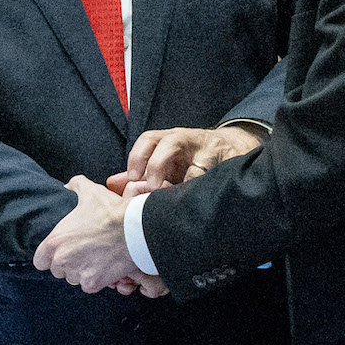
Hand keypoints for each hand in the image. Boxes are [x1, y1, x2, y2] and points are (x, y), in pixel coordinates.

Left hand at [34, 176, 151, 294]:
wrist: (134, 231)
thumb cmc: (110, 211)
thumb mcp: (90, 191)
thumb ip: (74, 185)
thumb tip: (67, 186)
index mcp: (55, 241)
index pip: (39, 261)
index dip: (48, 257)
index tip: (59, 252)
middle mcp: (63, 261)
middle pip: (57, 271)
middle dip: (67, 264)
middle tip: (81, 252)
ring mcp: (78, 274)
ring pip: (73, 279)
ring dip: (80, 271)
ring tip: (93, 258)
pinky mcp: (93, 283)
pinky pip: (88, 285)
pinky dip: (94, 279)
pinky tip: (102, 266)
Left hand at [112, 124, 261, 193]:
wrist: (233, 148)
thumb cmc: (192, 158)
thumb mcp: (167, 161)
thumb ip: (141, 172)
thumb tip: (112, 184)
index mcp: (171, 140)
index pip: (150, 139)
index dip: (138, 156)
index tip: (133, 177)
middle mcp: (189, 142)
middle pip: (170, 143)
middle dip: (158, 164)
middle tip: (152, 187)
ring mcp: (210, 153)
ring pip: (197, 165)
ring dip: (186, 183)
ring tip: (177, 199)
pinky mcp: (229, 165)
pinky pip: (217, 180)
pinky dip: (207, 193)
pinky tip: (199, 205)